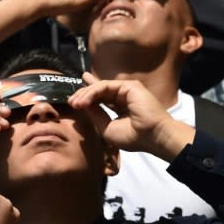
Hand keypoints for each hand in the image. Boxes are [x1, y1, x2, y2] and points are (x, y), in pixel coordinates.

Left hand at [68, 73, 192, 158]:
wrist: (153, 137)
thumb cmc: (134, 137)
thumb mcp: (107, 128)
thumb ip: (96, 115)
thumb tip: (83, 105)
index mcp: (120, 107)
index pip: (101, 98)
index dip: (87, 97)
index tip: (73, 102)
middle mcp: (124, 96)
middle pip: (98, 90)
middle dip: (82, 94)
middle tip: (71, 101)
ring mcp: (127, 90)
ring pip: (100, 87)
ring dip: (85, 94)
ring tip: (75, 103)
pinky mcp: (129, 86)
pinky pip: (105, 86)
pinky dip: (92, 92)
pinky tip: (84, 101)